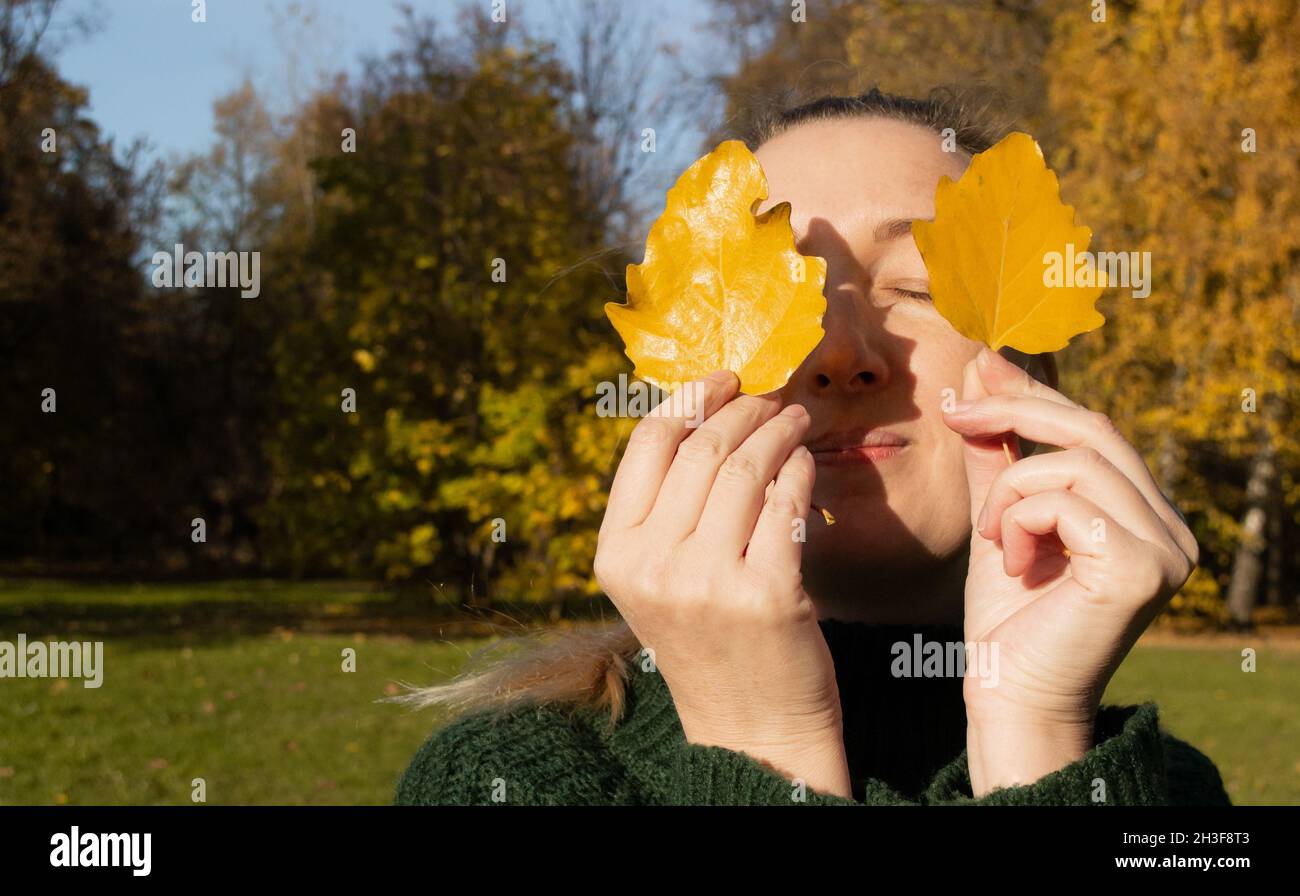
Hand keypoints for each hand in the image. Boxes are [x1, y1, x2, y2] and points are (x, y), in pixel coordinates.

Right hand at [595, 370, 850, 797]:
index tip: (722, 379)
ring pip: (746, 470)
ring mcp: (708, 582)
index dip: (689, 399)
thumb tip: (701, 412)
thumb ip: (666, 508)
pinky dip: (800, 472)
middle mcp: (654, 566)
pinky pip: (787, 505)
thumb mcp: (659, 578)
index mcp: (616, 555)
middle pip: (702, 450)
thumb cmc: (708, 640)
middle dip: (743, 409)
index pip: (647, 447)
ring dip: (778, 431)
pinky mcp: (766, 595)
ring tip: (796, 419)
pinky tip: (806, 463)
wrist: (749, 728)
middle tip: (771, 397)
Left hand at [942, 348, 1197, 793]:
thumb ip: (997, 456)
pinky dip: (1020, 521)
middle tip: (956, 411)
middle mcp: (1172, 529)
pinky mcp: (1143, 568)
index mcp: (1145, 515)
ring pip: (1077, 464)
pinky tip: (1012, 562)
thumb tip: (984, 371)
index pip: (1095, 431)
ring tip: (992, 537)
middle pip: (1094, 431)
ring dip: (1011, 492)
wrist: (1010, 696)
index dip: (1035, 394)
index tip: (979, 367)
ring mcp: (1167, 549)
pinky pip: (1068, 502)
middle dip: (1016, 411)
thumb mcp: (999, 521)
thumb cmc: (1007, 619)